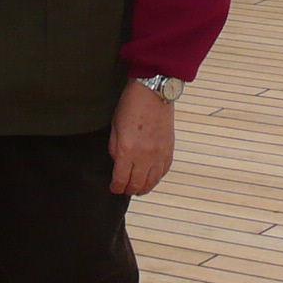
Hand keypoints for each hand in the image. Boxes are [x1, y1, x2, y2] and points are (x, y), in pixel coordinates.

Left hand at [108, 80, 176, 196]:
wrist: (153, 92)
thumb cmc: (131, 105)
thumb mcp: (115, 127)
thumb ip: (115, 148)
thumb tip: (117, 163)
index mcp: (128, 150)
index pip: (121, 179)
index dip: (116, 187)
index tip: (114, 188)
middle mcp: (145, 156)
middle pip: (137, 184)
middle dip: (129, 190)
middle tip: (124, 190)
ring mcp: (159, 154)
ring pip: (152, 181)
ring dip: (144, 188)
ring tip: (137, 188)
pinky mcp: (169, 150)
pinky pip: (163, 171)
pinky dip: (156, 178)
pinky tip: (151, 178)